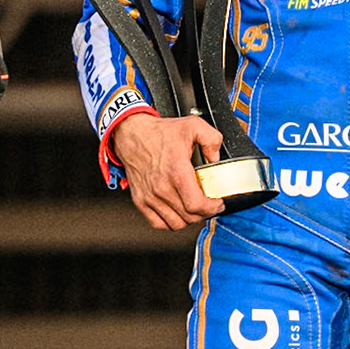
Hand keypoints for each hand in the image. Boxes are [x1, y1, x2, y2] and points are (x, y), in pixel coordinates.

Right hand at [111, 112, 225, 229]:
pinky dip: (171, 223)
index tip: (218, 203)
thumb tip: (216, 157)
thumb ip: (211, 139)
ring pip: (175, 223)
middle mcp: (162, 188)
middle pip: (189, 217)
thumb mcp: (192, 125)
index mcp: (177, 172)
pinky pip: (158, 223)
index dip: (212, 208)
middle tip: (209, 205)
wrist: (131, 133)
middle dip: (204, 213)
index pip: (196, 205)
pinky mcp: (141, 201)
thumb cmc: (159, 133)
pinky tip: (178, 213)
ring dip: (189, 219)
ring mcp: (150, 197)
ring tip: (195, 209)